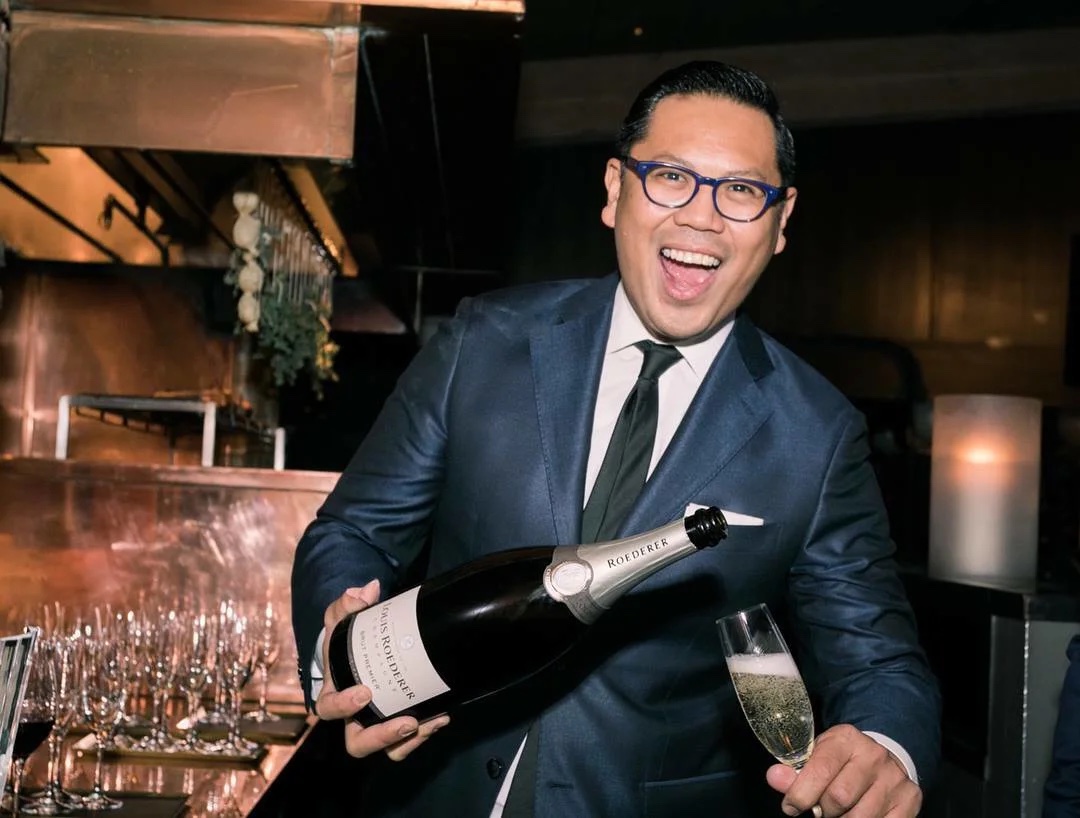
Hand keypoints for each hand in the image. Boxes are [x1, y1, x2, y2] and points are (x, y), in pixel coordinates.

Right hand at [314, 580, 450, 760]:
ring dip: (413, 739)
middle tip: (409, 721)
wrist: (363, 652)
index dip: (344, 706)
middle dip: (383, 737)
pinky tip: (442, 715)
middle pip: (359, 744)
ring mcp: (379, 724)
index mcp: (334, 695)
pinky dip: (426, 730)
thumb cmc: (348, 641)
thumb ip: (347, 605)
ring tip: (434, 719)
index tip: (365, 692)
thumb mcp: (342, 621)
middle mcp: (355, 718)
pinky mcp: (400, 724)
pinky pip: (410, 741)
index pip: (329, 709)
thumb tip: (368, 590)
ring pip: (391, 749)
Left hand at [765, 724, 921, 816]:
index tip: (791, 806)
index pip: (820, 770)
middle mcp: (873, 755)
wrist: (883, 760)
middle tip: (820, 808)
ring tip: (838, 812)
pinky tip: (856, 815)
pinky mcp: (909, 800)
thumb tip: (773, 778)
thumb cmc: (842, 761)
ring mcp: (894, 779)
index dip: (800, 794)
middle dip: (822, 809)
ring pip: (859, 817)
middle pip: (839, 798)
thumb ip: (794, 770)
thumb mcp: (817, 756)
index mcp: (846, 739)